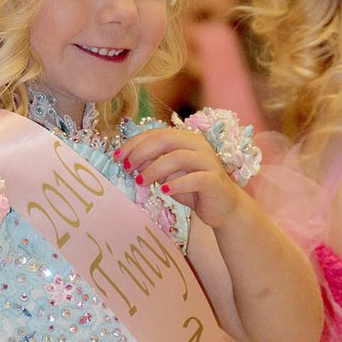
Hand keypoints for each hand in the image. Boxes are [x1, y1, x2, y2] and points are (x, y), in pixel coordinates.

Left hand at [116, 126, 239, 228]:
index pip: (156, 133)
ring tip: (141, 182)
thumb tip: (130, 161)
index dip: (135, 143)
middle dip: (142, 153)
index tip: (118, 157)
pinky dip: (176, 184)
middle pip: (166, 140)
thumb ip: (153, 165)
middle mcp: (198, 145)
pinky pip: (194, 179)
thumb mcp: (168, 175)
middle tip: (127, 168)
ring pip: (178, 157)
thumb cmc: (193, 189)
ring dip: (154, 169)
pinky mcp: (214, 180)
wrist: (223, 207)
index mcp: (185, 139)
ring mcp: (208, 161)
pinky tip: (164, 191)